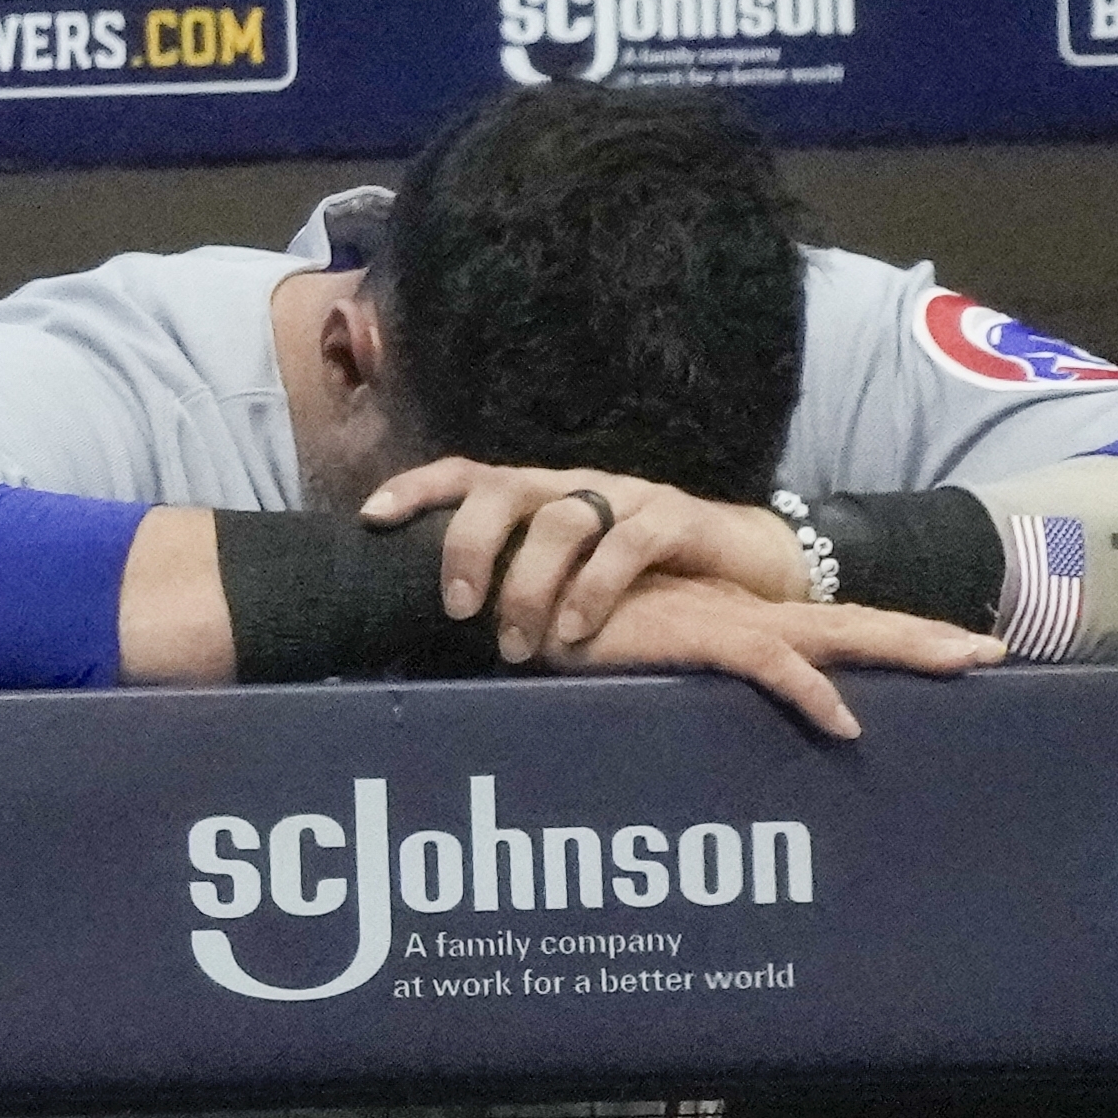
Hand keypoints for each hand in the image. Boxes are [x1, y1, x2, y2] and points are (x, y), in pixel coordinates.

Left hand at [363, 459, 808, 660]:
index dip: (416, 489)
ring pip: (564, 519)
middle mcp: (575, 486)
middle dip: (470, 544)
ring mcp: (628, 496)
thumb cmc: (640, 585)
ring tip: (516, 642)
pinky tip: (576, 631)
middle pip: (504, 490)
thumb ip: (513, 589)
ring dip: (531, 583)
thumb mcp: (567, 582)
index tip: (371, 519)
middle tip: (459, 608)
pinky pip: (629, 544)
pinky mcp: (677, 518)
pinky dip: (595, 588)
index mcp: (539, 495)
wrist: (746, 568)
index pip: (467, 475)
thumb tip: (430, 631)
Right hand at [543, 574, 999, 741]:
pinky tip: (847, 724)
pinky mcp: (690, 632)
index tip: (945, 648)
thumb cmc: (549, 626)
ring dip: (900, 647)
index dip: (881, 636)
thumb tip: (675, 723)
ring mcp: (719, 619)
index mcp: (724, 619)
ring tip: (962, 663)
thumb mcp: (618, 659)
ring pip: (831, 632)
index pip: (818, 627)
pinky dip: (810, 693)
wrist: (501, 595)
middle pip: (845, 623)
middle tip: (990, 652)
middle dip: (917, 637)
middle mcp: (733, 613)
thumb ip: (654, 682)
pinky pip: (765, 664)